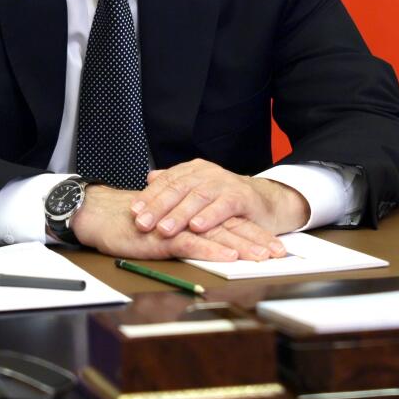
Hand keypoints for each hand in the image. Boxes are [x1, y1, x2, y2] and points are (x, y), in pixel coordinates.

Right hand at [71, 185, 275, 261]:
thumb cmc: (136, 226)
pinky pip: (192, 243)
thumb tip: (213, 247)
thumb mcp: (169, 230)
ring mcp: (179, 225)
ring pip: (217, 234)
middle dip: (257, 240)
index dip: (254, 233)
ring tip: (262, 256)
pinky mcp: (164, 236)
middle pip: (230, 226)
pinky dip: (212, 249)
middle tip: (279, 252)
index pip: (230, 222)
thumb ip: (189, 233)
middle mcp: (190, 216)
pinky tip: (228, 256)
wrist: (104, 217)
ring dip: (242, 246)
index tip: (275, 246)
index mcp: (194, 214)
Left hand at [130, 159, 310, 257]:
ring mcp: (225, 183)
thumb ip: (175, 183)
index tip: (132, 211)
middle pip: (178, 188)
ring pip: (198, 197)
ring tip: (164, 229)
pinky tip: (196, 227)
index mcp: (194, 170)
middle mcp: (207, 173)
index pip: (166, 181)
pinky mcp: (242, 197)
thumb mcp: (198, 190)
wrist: (265, 201)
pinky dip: (209, 216)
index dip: (149, 196)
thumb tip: (150, 178)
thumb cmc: (226, 200)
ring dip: (179, 214)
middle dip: (158, 207)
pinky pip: (223, 206)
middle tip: (141, 223)